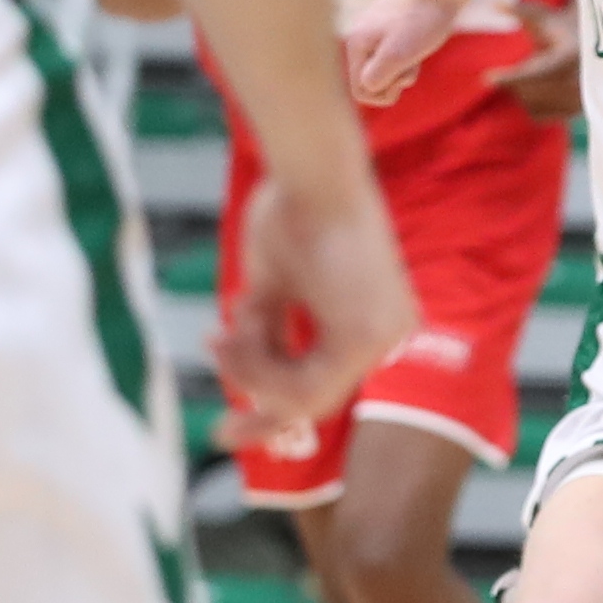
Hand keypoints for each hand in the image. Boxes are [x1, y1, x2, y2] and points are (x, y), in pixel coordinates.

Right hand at [215, 161, 412, 452]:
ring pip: (303, 396)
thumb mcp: (272, 286)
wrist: (310, 172)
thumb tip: (243, 370)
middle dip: (259, 410)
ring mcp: (381, 339)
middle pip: (314, 399)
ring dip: (250, 373)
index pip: (325, 384)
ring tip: (220, 335)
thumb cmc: (291, 211)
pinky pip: (304, 386)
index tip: (229, 426)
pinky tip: (232, 337)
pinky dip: (260, 368)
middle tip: (216, 431)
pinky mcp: (364, 338)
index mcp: (373, 320)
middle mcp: (387, 335)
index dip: (273, 405)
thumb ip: (268, 331)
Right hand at [343, 0, 458, 108]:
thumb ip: (376, 77)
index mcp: (357, 44)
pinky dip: (411, 57)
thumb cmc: (422, 20)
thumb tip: (367, 87)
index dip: (383, 93)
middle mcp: (361, 37)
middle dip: (395, 81)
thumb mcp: (397, 54)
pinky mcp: (395, 27)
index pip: (360, 90)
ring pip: (387, 68)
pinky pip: (397, 55)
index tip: (404, 78)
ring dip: (405, 69)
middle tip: (413, 63)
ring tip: (419, 50)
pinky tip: (422, 44)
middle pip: (373, 80)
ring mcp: (378, 31)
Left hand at [491, 4, 583, 121]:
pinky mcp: (574, 112)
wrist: (594, 44)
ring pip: (531, 104)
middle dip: (515, 79)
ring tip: (530, 74)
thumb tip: (494, 3)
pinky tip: (535, 88)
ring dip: (521, 91)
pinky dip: (529, 103)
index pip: (536, 71)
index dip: (511, 76)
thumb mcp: (544, 15)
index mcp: (571, 56)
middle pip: (530, 90)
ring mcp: (577, 100)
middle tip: (519, 64)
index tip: (487, 77)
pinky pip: (538, 115)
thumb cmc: (561, 26)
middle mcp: (579, 82)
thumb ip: (520, 9)